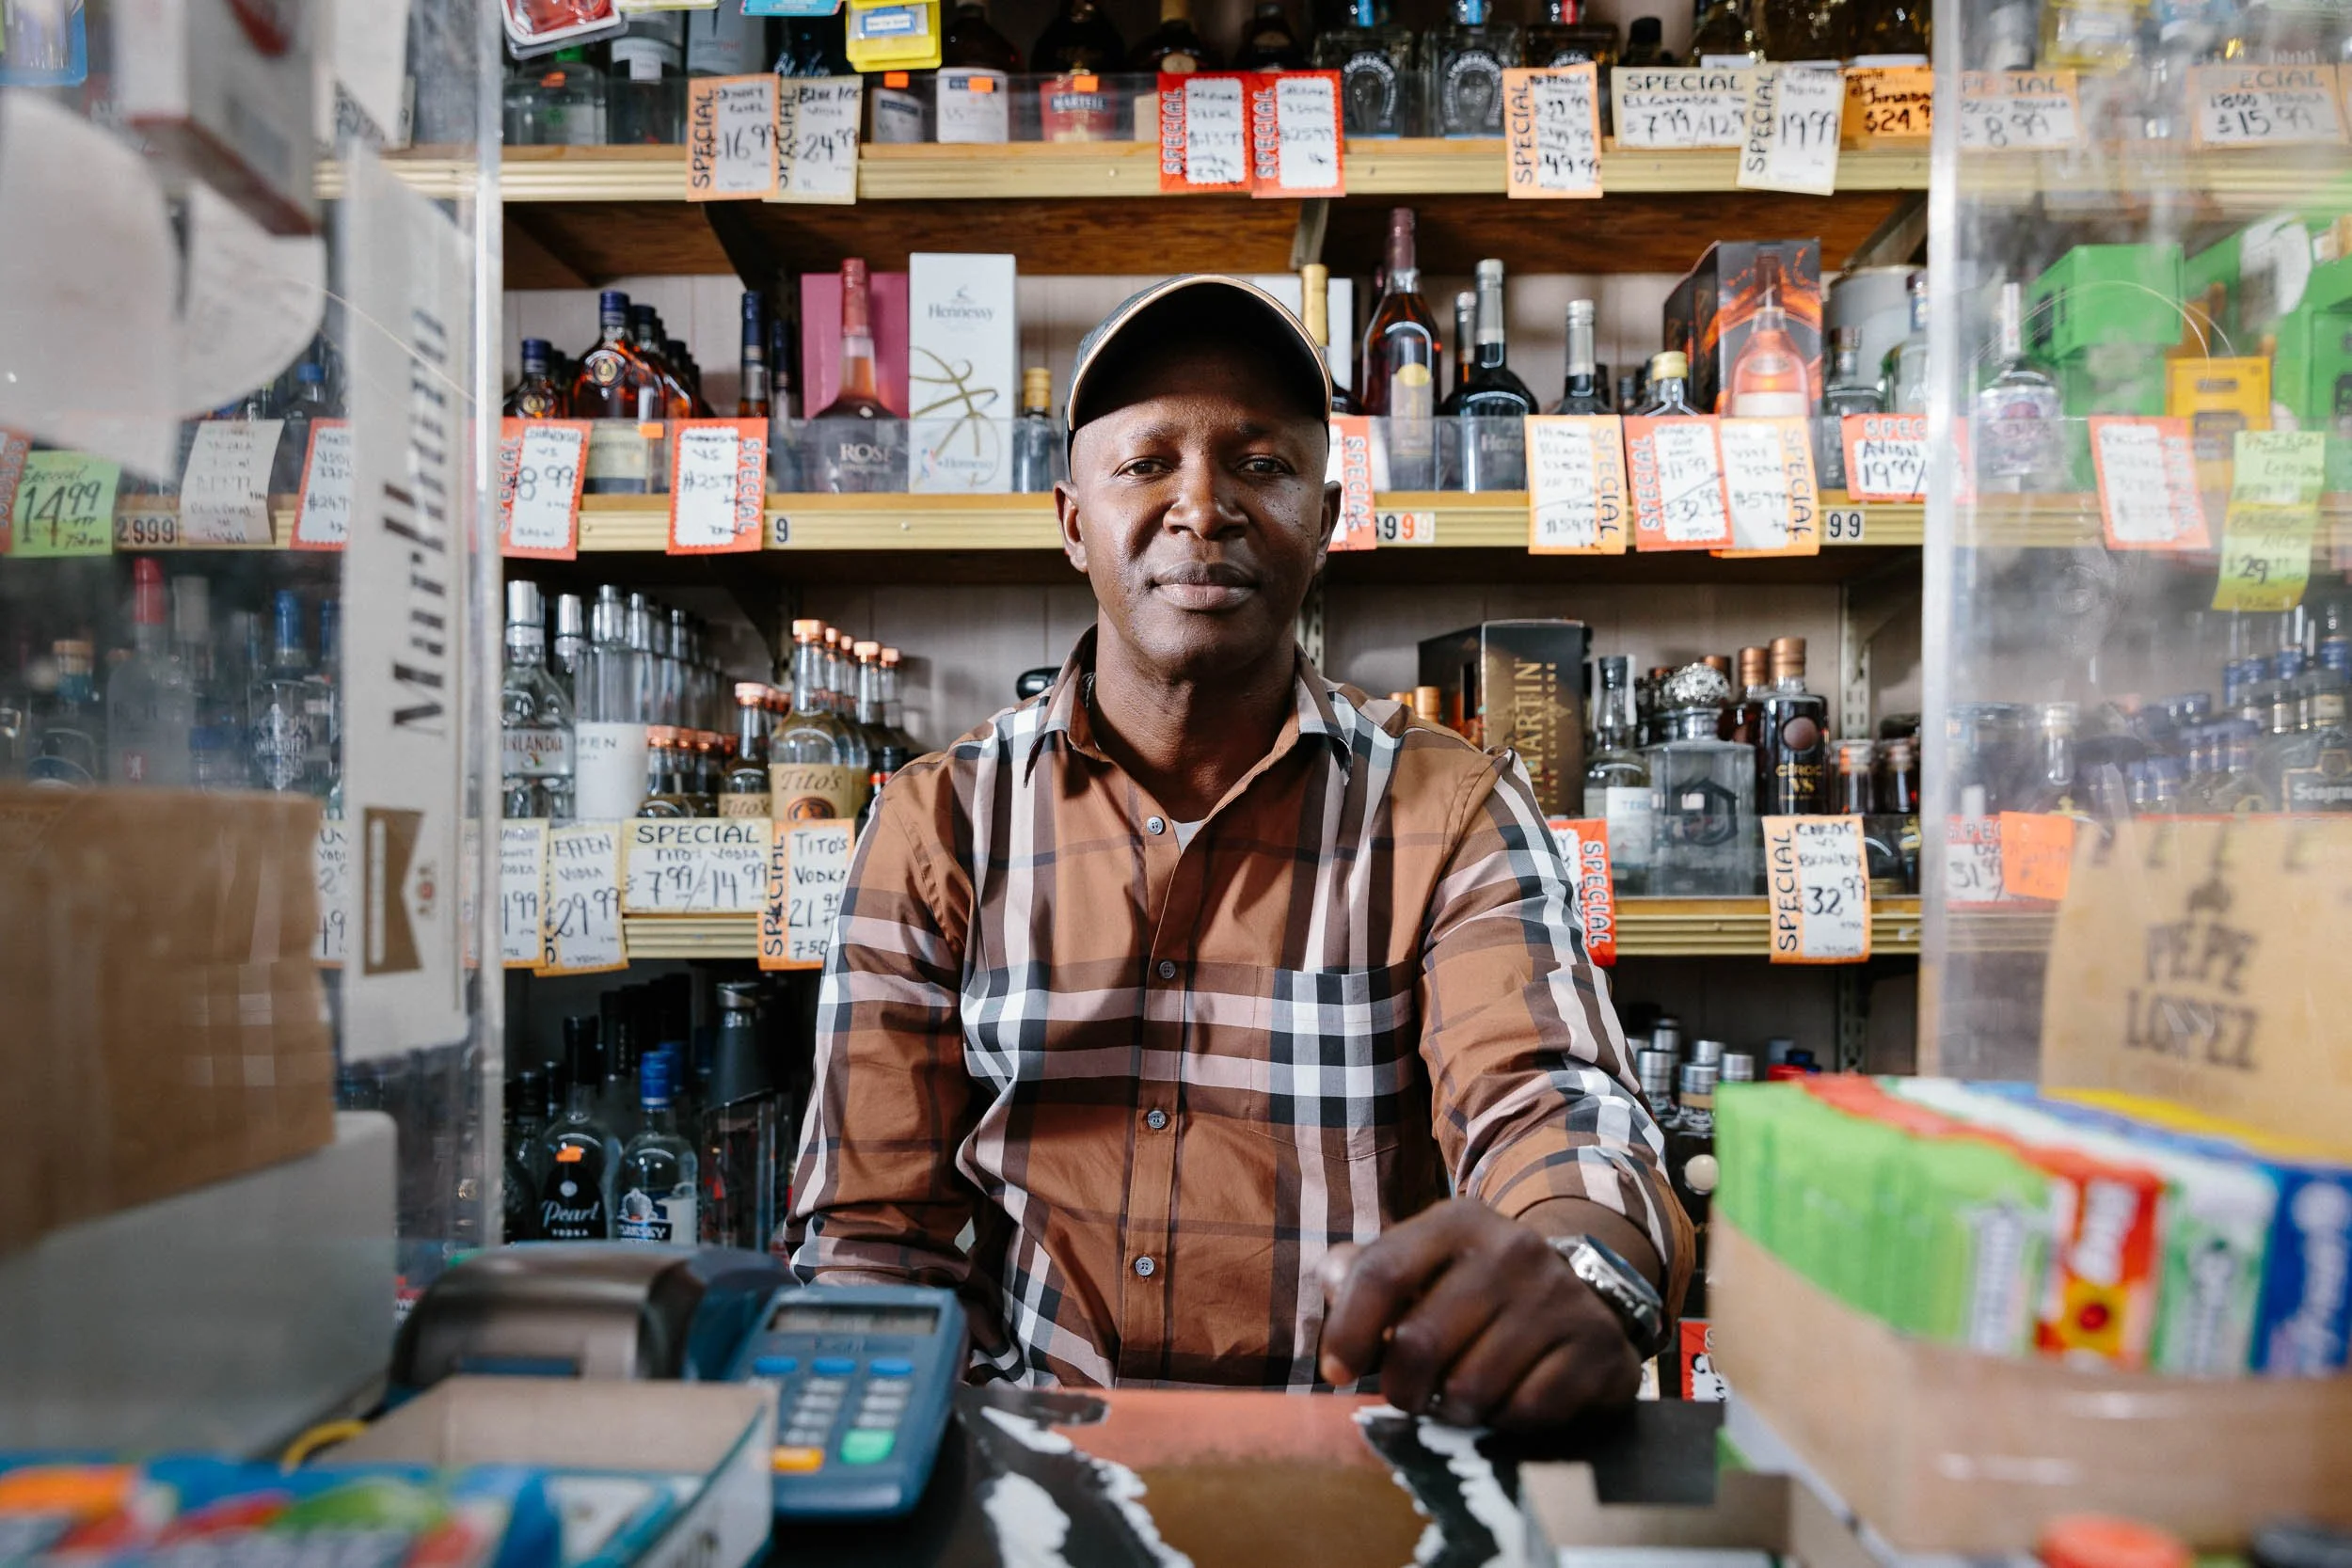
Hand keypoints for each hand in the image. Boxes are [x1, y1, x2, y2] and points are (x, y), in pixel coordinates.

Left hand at [1314, 1200, 1640, 1430]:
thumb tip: (1332, 1283)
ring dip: (1455, 1410)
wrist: (1577, 1298)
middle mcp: (1514, 1249)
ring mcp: (1561, 1298)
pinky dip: (1506, 1421)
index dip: (1348, 1330)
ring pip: (1471, 1389)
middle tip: (1409, 1395)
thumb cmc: (1472, 1289)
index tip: (1336, 1373)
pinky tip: (1508, 1399)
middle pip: (1420, 1343)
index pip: (1382, 1272)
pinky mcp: (1597, 1347)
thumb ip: (1362, 1272)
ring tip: (1461, 1395)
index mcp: (1458, 1222)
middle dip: (1402, 1388)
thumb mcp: (1420, 1264)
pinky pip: (1525, 1411)